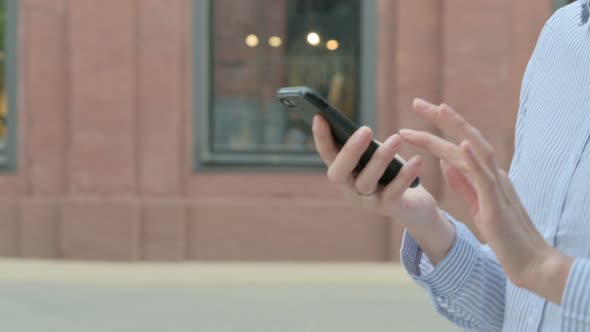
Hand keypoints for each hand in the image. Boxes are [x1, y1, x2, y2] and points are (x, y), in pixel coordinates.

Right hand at [312, 115, 454, 263]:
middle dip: (350, 151)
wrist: (414, 206)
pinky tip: (417, 159)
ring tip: (396, 139)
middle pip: (338, 174)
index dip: (320, 138)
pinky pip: (394, 192)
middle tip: (365, 129)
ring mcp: (367, 201)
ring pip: (365, 182)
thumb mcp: (375, 157)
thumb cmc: (391, 174)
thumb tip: (361, 130)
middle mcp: (349, 189)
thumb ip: (364, 146)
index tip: (319, 116)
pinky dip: (405, 175)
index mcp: (343, 173)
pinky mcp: (389, 208)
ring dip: (380, 159)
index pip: (326, 155)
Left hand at [400, 98, 572, 303]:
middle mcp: (493, 173)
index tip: (416, 115)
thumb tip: (444, 161)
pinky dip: (474, 159)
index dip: (438, 129)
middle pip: (467, 137)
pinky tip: (462, 144)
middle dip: (442, 118)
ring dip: (456, 128)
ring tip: (438, 109)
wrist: (529, 261)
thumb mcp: (476, 203)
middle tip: (417, 101)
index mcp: (485, 174)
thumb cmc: (504, 234)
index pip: (459, 144)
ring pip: (476, 149)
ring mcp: (497, 186)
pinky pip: (486, 177)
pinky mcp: (498, 203)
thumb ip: (462, 182)